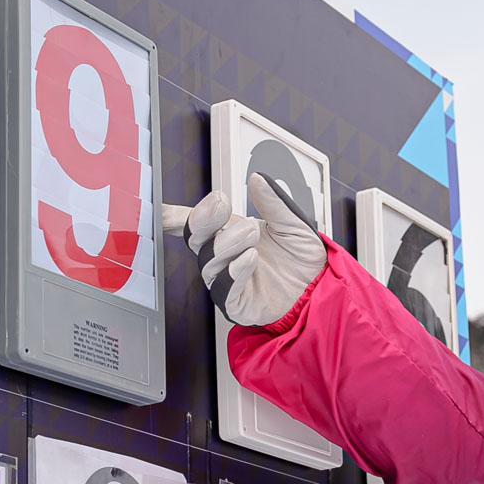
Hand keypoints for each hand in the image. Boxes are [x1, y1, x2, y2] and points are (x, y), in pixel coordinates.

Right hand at [161, 173, 324, 325]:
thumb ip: (274, 202)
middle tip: (223, 205)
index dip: (172, 216)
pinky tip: (249, 258)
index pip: (194, 223)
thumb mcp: (292, 222)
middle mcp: (224, 257)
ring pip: (208, 262)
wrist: (319, 285)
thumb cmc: (300, 257)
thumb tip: (257, 179)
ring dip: (227, 243)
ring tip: (252, 233)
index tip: (164, 205)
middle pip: (195, 238)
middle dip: (204, 219)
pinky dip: (234, 272)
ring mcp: (228, 281)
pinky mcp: (238, 304)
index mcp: (229, 233)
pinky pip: (224, 291)